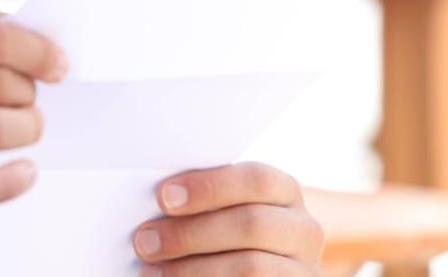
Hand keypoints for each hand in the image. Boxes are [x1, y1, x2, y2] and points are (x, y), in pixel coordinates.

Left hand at [132, 162, 323, 273]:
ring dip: (192, 270)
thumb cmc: (217, 231)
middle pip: (251, 225)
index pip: (256, 180)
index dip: (208, 187)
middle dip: (190, 234)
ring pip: (251, 267)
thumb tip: (156, 199)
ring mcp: (303, 269)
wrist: (248, 270)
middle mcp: (303, 229)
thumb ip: (200, 200)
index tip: (163, 198)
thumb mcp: (216, 209)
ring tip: (151, 271)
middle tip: (144, 243)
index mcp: (283, 192)